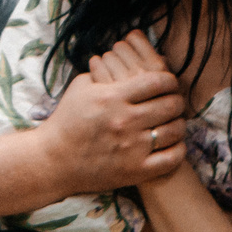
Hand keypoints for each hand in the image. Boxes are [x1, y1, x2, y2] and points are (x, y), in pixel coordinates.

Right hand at [39, 40, 185, 195]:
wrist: (54, 160)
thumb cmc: (67, 121)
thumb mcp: (81, 87)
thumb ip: (106, 72)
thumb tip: (128, 60)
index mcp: (113, 97)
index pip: (158, 81)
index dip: (169, 80)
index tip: (168, 84)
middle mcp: (125, 120)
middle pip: (171, 104)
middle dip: (176, 100)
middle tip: (172, 102)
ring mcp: (132, 147)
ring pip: (175, 130)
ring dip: (178, 123)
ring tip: (172, 122)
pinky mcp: (135, 171)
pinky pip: (171, 158)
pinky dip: (178, 150)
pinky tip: (172, 144)